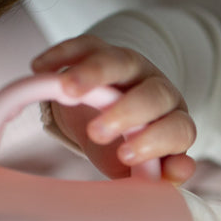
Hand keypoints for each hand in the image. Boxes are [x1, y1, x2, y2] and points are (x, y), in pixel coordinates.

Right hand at [31, 35, 196, 183]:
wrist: (112, 120)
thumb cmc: (131, 149)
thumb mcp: (142, 169)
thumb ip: (159, 174)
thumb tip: (177, 171)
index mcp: (175, 125)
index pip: (179, 130)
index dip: (157, 141)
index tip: (125, 156)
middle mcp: (161, 93)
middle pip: (156, 95)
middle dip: (128, 112)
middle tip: (97, 133)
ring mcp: (134, 68)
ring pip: (122, 63)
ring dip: (95, 75)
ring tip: (66, 91)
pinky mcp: (104, 50)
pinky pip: (87, 45)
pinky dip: (64, 55)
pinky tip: (41, 68)